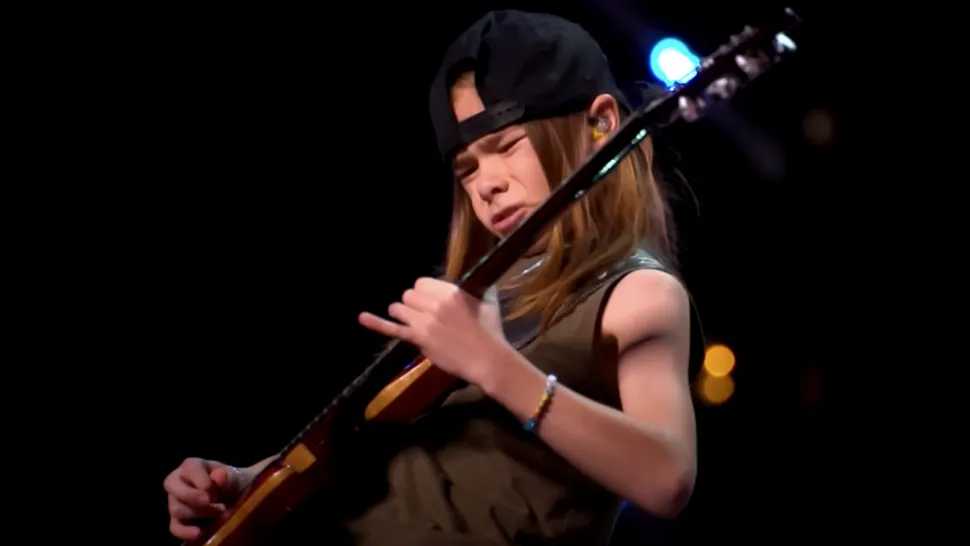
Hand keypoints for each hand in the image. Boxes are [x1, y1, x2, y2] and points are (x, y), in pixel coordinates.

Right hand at [163, 457, 246, 540]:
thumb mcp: (236, 477)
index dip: (202, 481)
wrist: (236, 498)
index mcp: (191, 466)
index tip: (216, 493)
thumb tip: (220, 476)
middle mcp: (177, 481)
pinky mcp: (177, 520)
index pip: (189, 469)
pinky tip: (199, 532)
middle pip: (172, 486)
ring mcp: (174, 501)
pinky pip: (174, 527)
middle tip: (215, 504)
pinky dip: (185, 531)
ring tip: (220, 513)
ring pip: (177, 508)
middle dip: (194, 497)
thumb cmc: (233, 483)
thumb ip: (229, 476)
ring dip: (200, 513)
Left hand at [359, 277, 509, 386]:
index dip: (424, 293)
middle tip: (424, 316)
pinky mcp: (418, 338)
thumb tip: (480, 276)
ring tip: (412, 322)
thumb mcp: (488, 301)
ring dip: (403, 314)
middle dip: (413, 305)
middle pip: (409, 295)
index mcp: (450, 291)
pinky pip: (392, 328)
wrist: (487, 359)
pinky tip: (362, 318)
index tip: (430, 303)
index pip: (422, 283)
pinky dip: (376, 323)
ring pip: (398, 307)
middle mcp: (434, 302)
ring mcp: (424, 320)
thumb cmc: (490, 331)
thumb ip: (481, 286)